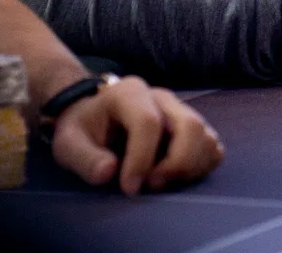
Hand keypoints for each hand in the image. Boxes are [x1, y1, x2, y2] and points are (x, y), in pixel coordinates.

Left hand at [50, 76, 223, 195]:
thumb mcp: (69, 143)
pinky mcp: (193, 125)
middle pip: (189, 125)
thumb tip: (108, 172)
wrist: (95, 115)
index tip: (129, 188)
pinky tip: (176, 176)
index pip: (148, 122)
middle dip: (176, 163)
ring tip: (160, 182)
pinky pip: (212, 145)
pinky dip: (202, 165)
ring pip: (206, 135)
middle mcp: (162, 97)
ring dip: (190, 167)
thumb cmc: (84, 129)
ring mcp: (181, 110)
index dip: (141, 159)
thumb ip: (85, 158)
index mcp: (129, 93)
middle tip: (152, 186)